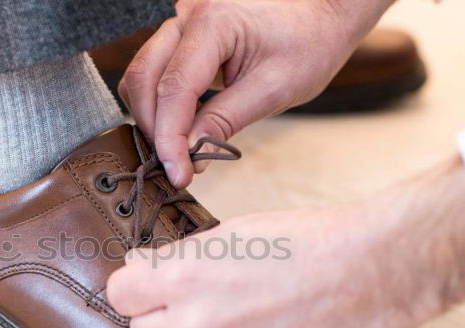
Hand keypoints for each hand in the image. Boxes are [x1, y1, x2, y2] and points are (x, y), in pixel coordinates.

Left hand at [107, 157, 464, 327]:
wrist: (371, 273)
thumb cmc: (307, 242)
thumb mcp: (231, 234)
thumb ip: (179, 258)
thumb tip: (144, 269)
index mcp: (184, 278)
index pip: (120, 293)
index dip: (135, 284)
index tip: (147, 282)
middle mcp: (196, 327)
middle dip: (161, 313)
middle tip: (196, 298)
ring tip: (241, 316)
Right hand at [118, 0, 392, 186]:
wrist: (322, 12)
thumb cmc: (310, 42)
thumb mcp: (275, 88)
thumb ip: (225, 120)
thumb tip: (188, 154)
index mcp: (213, 23)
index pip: (175, 88)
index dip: (170, 138)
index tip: (178, 174)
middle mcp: (187, 17)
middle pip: (143, 78)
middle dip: (154, 129)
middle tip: (178, 167)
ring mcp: (180, 24)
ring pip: (141, 76)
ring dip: (152, 118)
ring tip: (180, 150)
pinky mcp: (181, 38)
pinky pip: (155, 73)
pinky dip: (161, 106)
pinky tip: (183, 128)